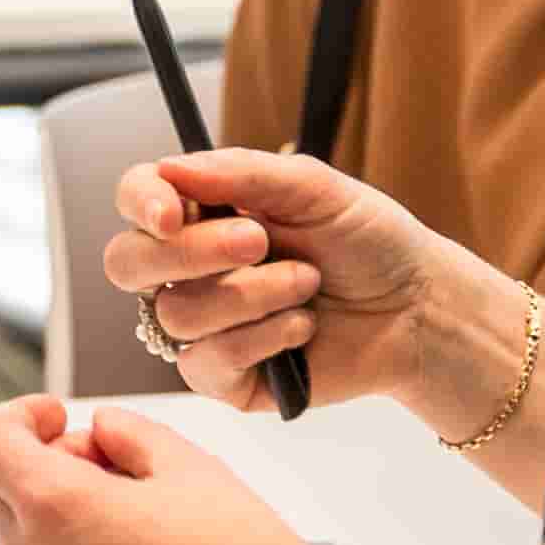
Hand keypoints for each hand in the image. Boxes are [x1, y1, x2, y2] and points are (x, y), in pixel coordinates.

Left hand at [0, 397, 363, 544]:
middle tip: (111, 464)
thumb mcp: (186, 464)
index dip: (19, 418)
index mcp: (56, 508)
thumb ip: (125, 432)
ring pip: (22, 544)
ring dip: (57, 517)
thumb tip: (100, 429)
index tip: (54, 416)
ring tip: (135, 517)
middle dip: (45, 466)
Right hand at [107, 146, 449, 415]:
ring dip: (251, 295)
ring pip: (176, 314)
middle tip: (258, 241)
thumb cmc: (369, 241)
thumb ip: (241, 173)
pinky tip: (302, 329)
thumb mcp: (314, 188)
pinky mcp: (224, 378)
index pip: (137, 200)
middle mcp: (190, 269)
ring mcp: (203, 326)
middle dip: (191, 252)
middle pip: (127, 263)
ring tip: (307, 284)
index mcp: (204, 213)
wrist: (417, 308)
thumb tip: (170, 167)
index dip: (141, 203)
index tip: (172, 212)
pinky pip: (204, 363)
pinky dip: (261, 339)